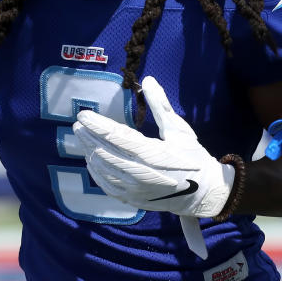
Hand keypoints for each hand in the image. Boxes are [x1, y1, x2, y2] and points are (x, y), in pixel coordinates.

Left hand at [74, 76, 234, 219]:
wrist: (203, 193)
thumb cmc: (192, 158)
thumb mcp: (179, 129)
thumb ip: (161, 105)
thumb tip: (148, 80)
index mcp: (154, 155)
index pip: (117, 137)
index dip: (98, 126)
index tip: (83, 115)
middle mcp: (141, 175)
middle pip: (105, 153)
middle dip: (89, 137)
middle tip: (78, 124)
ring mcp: (135, 191)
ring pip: (103, 170)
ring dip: (90, 152)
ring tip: (82, 137)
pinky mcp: (133, 200)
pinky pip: (107, 186)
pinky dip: (96, 172)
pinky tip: (90, 160)